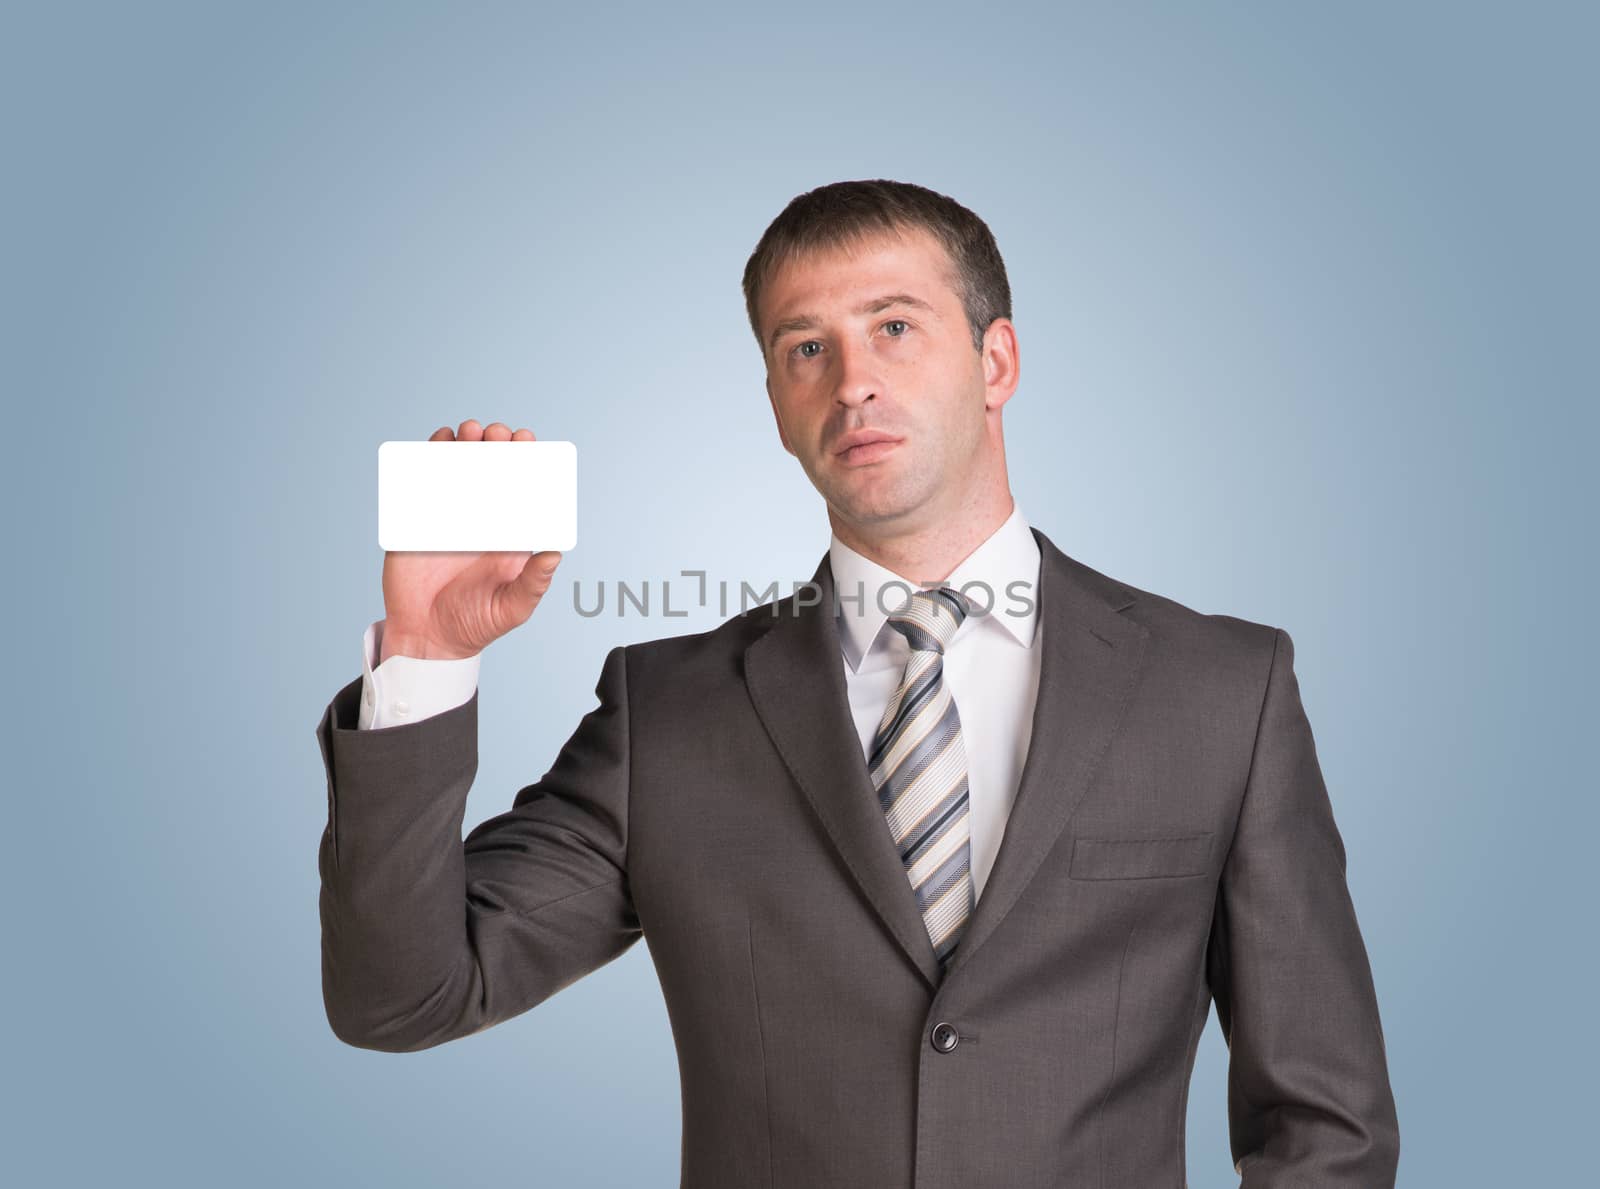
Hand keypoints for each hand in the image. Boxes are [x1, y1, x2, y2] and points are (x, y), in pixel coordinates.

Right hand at [377, 420, 563, 662]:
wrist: (428, 639)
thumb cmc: (476, 624)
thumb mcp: (512, 608)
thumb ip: (534, 583)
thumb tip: (555, 554)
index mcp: (510, 532)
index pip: (522, 486)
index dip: (526, 460)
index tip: (525, 441)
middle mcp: (483, 518)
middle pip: (492, 469)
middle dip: (495, 444)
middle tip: (495, 435)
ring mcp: (450, 516)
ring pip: (459, 469)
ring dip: (464, 443)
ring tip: (468, 433)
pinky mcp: (418, 520)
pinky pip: (423, 482)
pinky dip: (429, 458)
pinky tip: (438, 443)